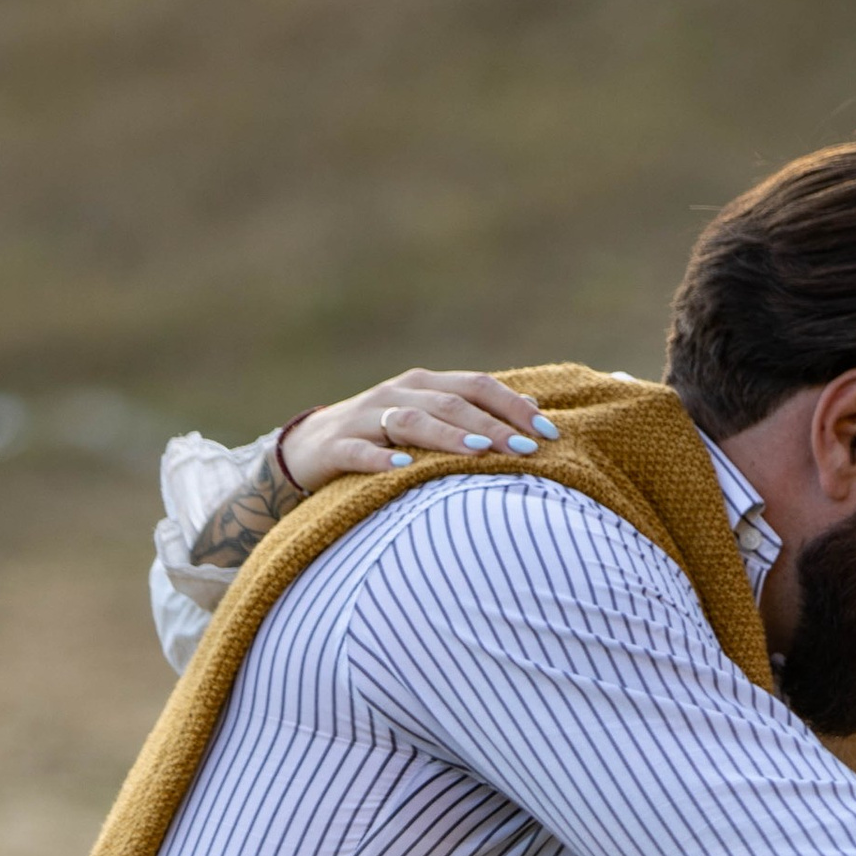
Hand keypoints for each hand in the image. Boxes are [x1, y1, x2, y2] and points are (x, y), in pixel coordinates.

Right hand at [282, 369, 557, 490]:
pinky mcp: (338, 446)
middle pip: (450, 403)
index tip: (549, 434)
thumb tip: (530, 411)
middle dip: (490, 426)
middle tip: (525, 451)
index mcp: (424, 385)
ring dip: (447, 437)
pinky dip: (381, 460)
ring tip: (478, 454)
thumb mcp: (427, 423)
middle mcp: (398, 394)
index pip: (477, 386)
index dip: (513, 406)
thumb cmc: (380, 441)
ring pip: (411, 422)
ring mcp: (366, 418)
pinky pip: (361, 452)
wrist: (306, 450)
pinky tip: (404, 469)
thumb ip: (472, 416)